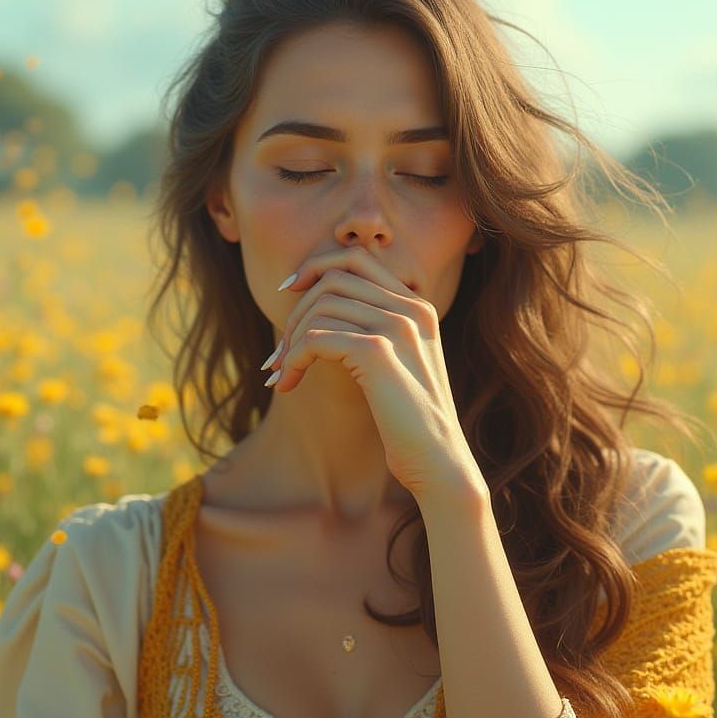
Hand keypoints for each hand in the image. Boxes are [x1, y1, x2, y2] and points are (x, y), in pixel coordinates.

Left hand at [264, 245, 481, 498]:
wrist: (437, 460)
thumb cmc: (409, 420)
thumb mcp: (397, 364)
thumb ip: (372, 329)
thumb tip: (314, 309)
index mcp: (417, 306)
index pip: (356, 257)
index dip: (315, 267)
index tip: (287, 292)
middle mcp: (411, 309)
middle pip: (332, 279)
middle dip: (295, 312)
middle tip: (279, 353)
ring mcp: (397, 327)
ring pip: (319, 309)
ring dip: (289, 341)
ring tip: (281, 372)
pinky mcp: (377, 352)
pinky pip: (315, 338)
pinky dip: (293, 359)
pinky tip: (288, 384)